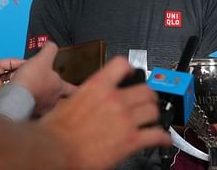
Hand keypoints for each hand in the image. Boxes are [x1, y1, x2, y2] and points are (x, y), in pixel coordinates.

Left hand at [0, 58, 23, 103]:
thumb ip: (12, 62)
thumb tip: (26, 61)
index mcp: (5, 78)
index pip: (20, 75)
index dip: (24, 71)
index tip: (28, 65)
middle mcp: (5, 87)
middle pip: (19, 83)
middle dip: (19, 75)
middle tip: (20, 70)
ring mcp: (2, 94)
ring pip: (15, 90)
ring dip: (10, 80)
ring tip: (3, 74)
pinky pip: (5, 95)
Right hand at [11, 41, 75, 114]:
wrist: (14, 98)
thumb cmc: (32, 80)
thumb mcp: (42, 59)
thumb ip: (50, 50)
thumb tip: (52, 44)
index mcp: (59, 88)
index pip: (73, 89)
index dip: (77, 89)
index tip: (82, 91)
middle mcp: (52, 101)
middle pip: (61, 101)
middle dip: (60, 98)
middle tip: (59, 95)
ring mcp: (41, 109)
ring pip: (47, 106)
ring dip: (45, 102)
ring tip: (41, 97)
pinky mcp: (29, 114)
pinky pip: (33, 110)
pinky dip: (32, 106)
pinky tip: (28, 102)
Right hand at [37, 56, 171, 169]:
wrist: (52, 151)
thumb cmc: (54, 131)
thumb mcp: (68, 102)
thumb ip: (86, 97)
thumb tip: (88, 100)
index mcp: (98, 86)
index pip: (122, 65)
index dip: (130, 69)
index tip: (133, 73)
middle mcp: (115, 99)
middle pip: (145, 90)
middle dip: (148, 96)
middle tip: (148, 101)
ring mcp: (125, 119)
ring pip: (153, 111)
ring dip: (154, 115)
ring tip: (153, 119)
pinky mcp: (131, 140)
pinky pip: (156, 135)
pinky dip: (163, 137)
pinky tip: (163, 138)